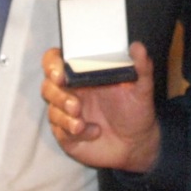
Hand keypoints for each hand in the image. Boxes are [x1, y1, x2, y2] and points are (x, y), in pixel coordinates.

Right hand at [42, 42, 160, 172]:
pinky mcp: (66, 133)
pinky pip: (59, 131)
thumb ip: (142, 67)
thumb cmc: (136, 110)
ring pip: (52, 110)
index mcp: (84, 74)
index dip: (52, 64)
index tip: (59, 74)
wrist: (137, 143)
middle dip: (58, 95)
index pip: (56, 61)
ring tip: (81, 124)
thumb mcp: (142, 88)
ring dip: (64, 117)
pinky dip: (73, 133)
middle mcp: (72, 91)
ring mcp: (67, 113)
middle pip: (48, 86)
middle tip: (75, 106)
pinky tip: (93, 133)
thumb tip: (138, 47)